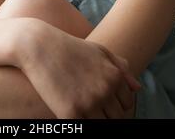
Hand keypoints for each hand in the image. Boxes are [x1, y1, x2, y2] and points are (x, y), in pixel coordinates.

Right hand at [17, 20, 140, 118]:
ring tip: (80, 108)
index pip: (127, 104)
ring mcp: (89, 103)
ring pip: (103, 125)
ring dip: (94, 119)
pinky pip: (84, 129)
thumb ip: (120, 67)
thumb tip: (137, 89)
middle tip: (89, 104)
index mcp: (114, 75)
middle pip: (117, 118)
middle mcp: (105, 90)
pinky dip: (79, 124)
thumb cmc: (68, 47)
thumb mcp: (98, 50)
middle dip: (106, 113)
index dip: (115, 104)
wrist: (38, 45)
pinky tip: (70, 114)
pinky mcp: (70, 113)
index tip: (100, 100)